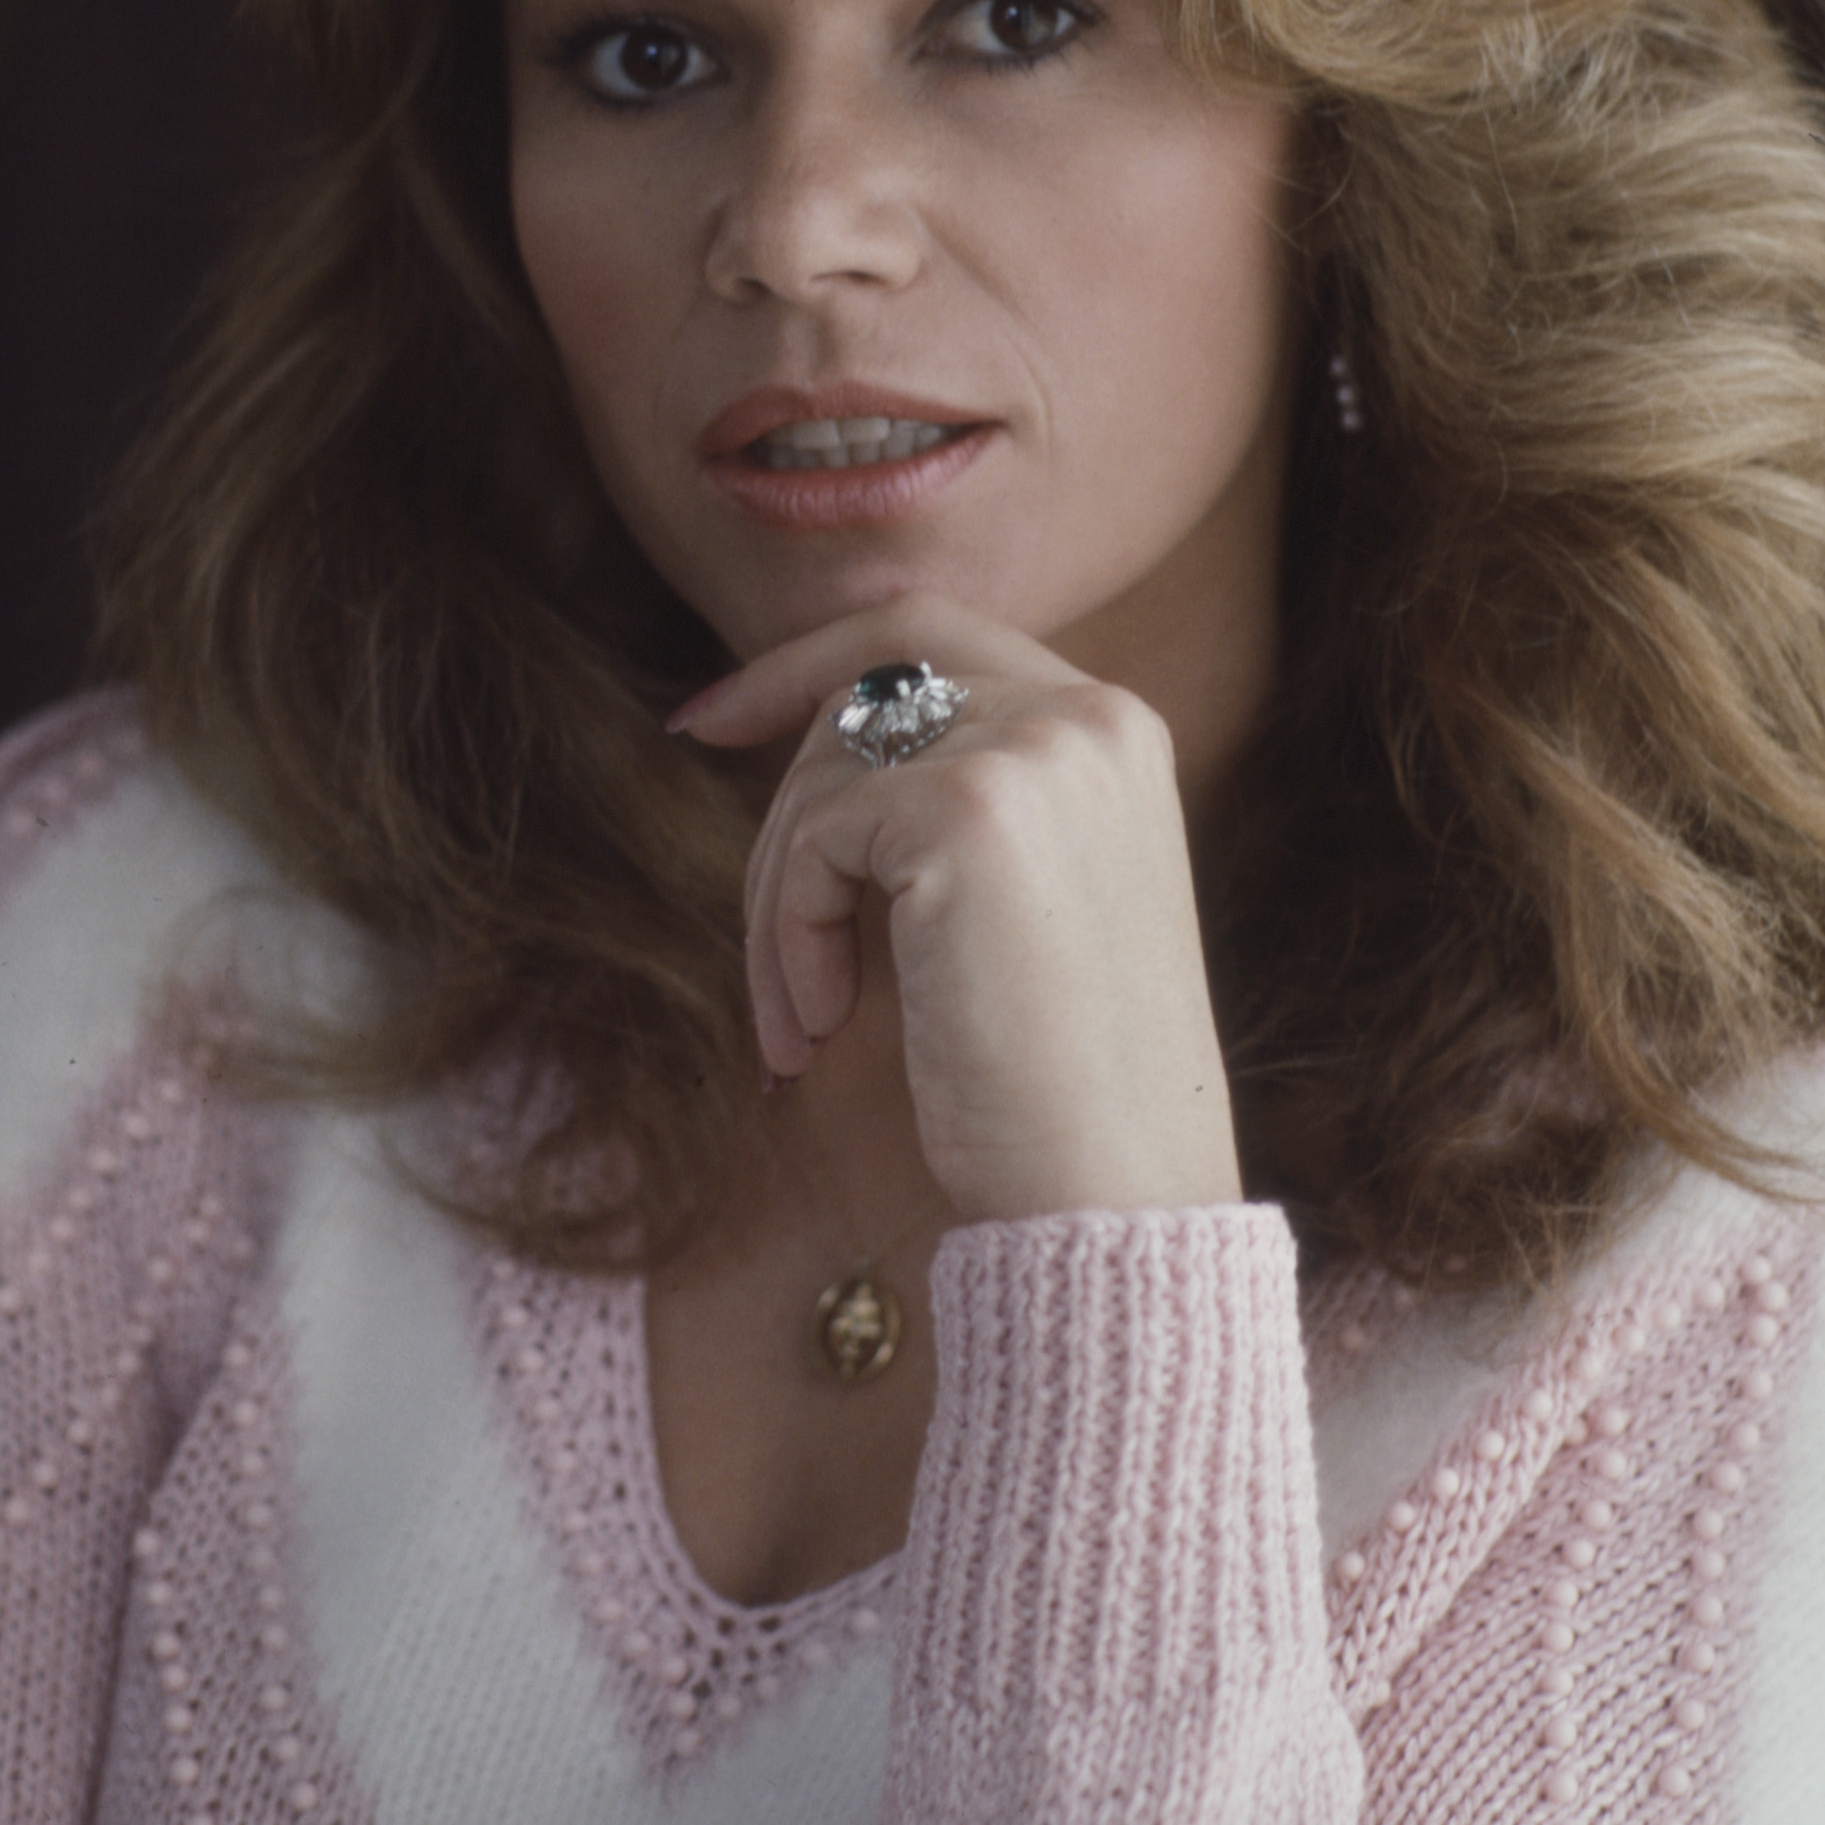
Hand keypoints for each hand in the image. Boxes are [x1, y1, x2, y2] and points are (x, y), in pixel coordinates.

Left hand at [670, 599, 1242, 1223]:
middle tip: (764, 950)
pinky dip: (788, 937)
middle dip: (783, 815)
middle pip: (858, 689)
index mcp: (1114, 729)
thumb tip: (801, 740)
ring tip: (804, 1024)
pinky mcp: (965, 812)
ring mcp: (1031, 753)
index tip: (710, 721)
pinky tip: (823, 1028)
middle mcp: (1087, 715)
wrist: (1114, 1192)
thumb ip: (956, 795)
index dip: (806, 663)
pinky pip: (814, 843)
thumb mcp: (1026, 899)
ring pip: (823, 772)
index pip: (930, 633)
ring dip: (780, 903)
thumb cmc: (1062, 1081)